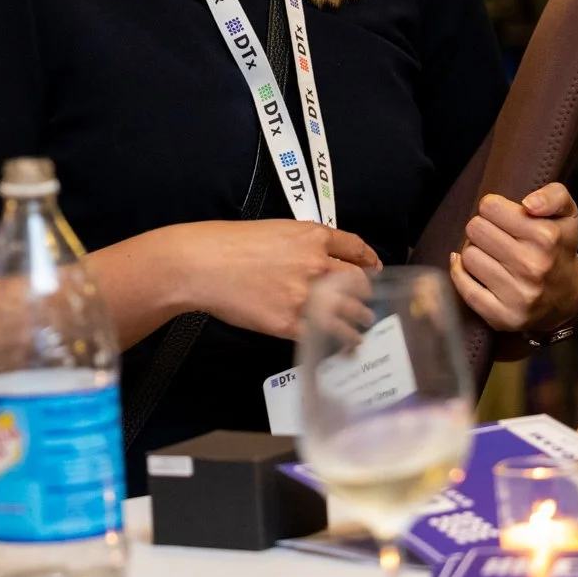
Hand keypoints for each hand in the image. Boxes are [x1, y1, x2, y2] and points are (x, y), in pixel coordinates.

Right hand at [169, 219, 381, 340]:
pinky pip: (324, 335)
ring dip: (359, 321)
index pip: (355, 248)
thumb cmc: (229, 244)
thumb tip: (319, 262)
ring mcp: (305, 296)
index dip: (369, 260)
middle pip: (358, 283)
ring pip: (348, 313)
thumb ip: (303, 245)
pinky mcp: (290, 322)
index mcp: (313, 237)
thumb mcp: (275, 231)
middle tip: (367, 303)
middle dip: (366, 295)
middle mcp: (316, 265)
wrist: (203, 265)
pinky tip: (343, 345)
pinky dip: (338, 341)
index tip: (374, 269)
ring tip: (363, 329)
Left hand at [448, 183, 577, 335]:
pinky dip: (462, 274)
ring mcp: (518, 294)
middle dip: (483, 229)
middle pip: (475, 229)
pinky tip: (474, 269)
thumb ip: (554, 195)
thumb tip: (528, 204)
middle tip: (496, 237)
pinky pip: (464, 288)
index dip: (494, 209)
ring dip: (476, 252)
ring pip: (468, 256)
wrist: (567, 297)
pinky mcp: (503, 316)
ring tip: (492, 255)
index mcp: (547, 237)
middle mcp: (533, 267)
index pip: (489, 207)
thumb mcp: (567, 214)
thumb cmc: (558, 248)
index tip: (504, 218)